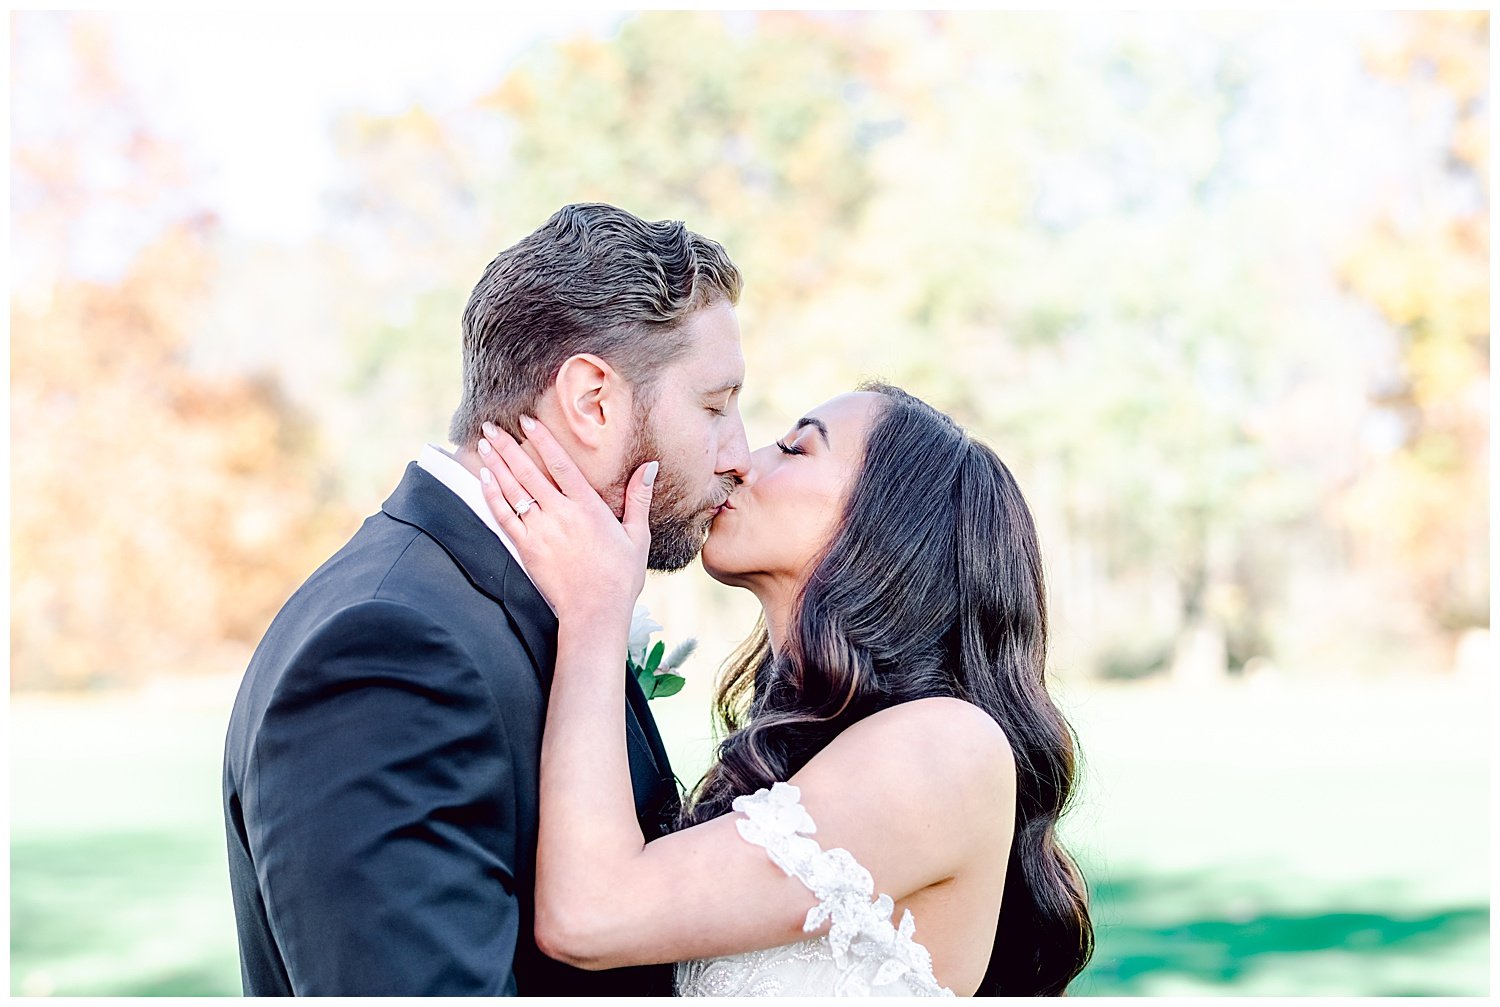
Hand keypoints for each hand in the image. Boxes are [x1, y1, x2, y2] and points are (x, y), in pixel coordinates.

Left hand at [476, 416, 656, 629]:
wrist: (595, 613)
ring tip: (483, 444)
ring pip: (512, 490)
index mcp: (588, 507)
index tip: (526, 421)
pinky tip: (484, 479)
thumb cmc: (620, 577)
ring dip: (496, 465)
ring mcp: (541, 531)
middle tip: (490, 426)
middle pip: (528, 472)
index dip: (542, 440)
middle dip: (507, 446)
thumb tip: (650, 466)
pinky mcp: (527, 549)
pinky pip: (504, 516)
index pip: (560, 464)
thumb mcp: (638, 535)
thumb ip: (639, 498)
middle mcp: (561, 514)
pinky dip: (492, 496)